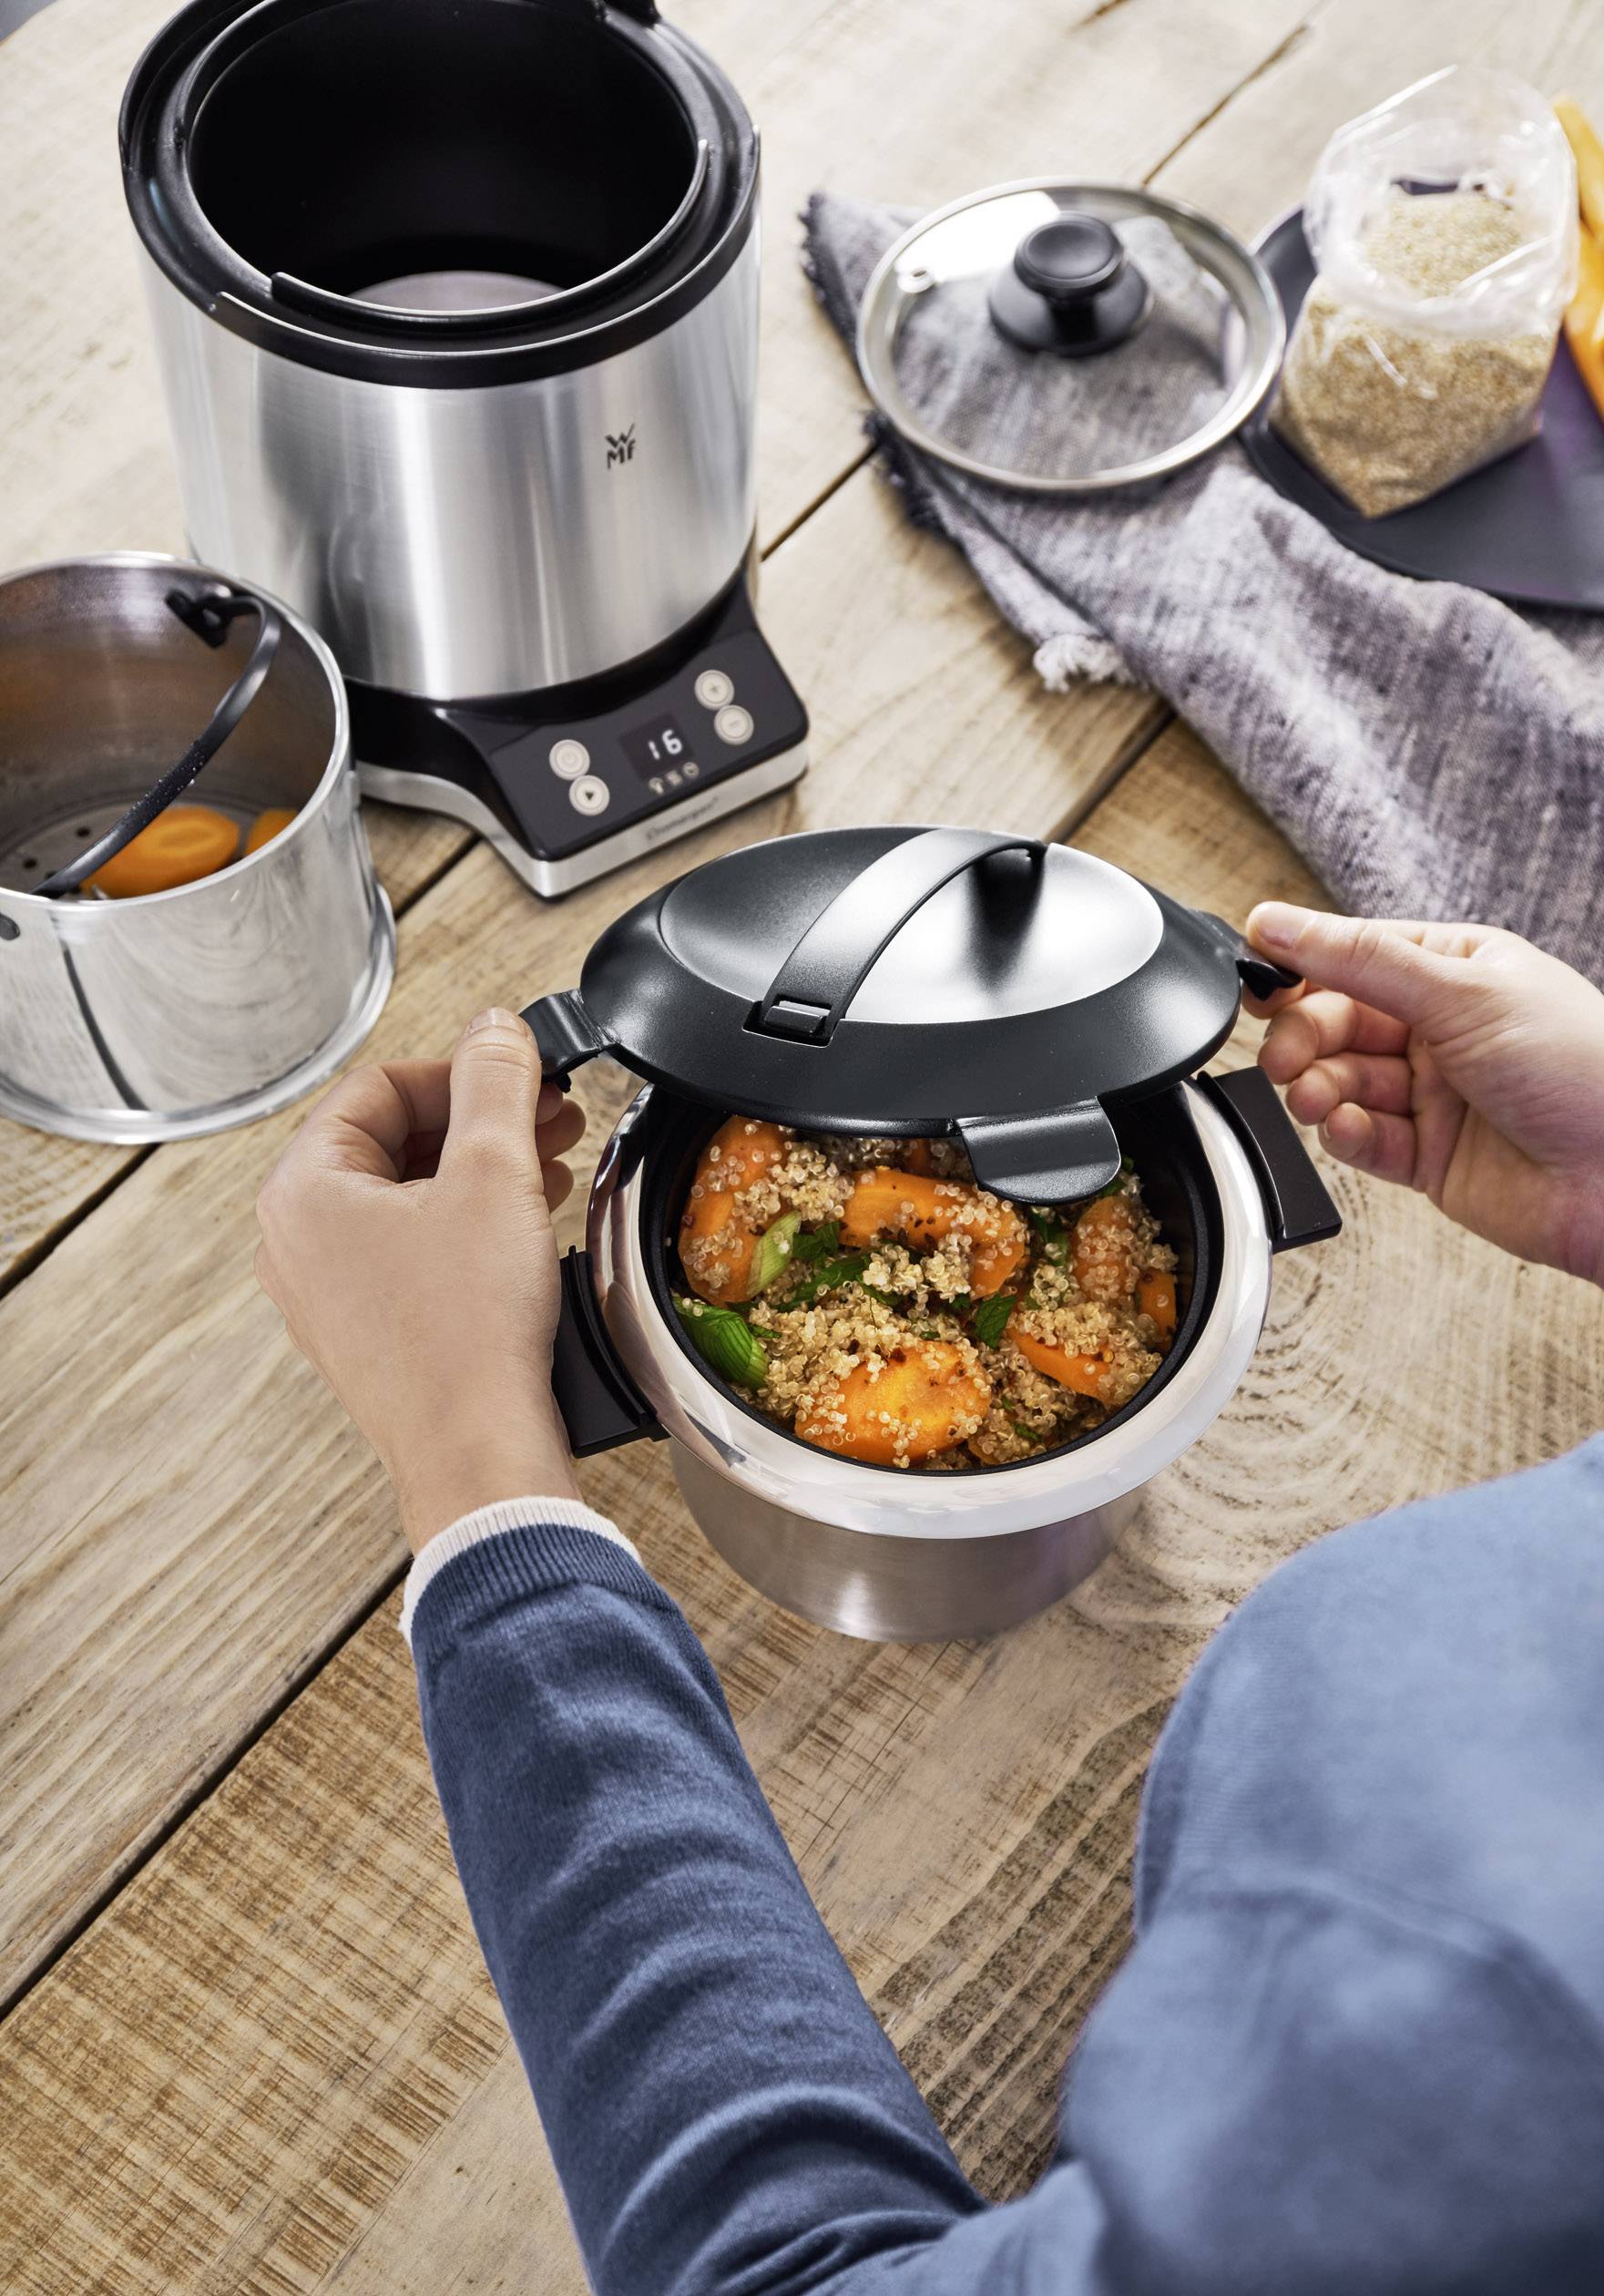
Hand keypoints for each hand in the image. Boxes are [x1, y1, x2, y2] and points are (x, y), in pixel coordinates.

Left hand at [255, 1009, 587, 1550]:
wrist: (478, 1452)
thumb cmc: (468, 1334)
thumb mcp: (494, 1176)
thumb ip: (496, 1083)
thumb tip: (496, 1029)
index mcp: (302, 1192)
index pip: (379, 1087)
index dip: (461, 1070)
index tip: (521, 1073)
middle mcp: (298, 1242)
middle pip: (390, 1139)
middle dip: (479, 1120)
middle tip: (548, 1115)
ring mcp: (328, 1293)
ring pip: (405, 1195)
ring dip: (480, 1170)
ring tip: (550, 1164)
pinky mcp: (368, 1331)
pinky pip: (411, 1250)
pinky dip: (467, 1224)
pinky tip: (526, 1225)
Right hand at [1245, 906, 1603, 1287]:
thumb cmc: (1585, 1069)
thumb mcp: (1463, 992)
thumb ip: (1359, 961)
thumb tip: (1277, 922)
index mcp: (1457, 968)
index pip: (1356, 955)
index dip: (1302, 965)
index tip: (1257, 975)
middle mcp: (1442, 1028)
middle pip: (1338, 1021)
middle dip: (1304, 1036)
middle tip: (1286, 1054)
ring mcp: (1436, 1094)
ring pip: (1343, 1081)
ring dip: (1320, 1088)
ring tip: (1318, 1097)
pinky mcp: (1429, 1157)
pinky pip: (1364, 1141)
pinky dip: (1347, 1135)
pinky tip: (1351, 1129)